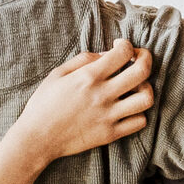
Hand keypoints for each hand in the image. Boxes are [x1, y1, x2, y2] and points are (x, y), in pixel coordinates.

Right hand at [7, 40, 154, 164]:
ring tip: (135, 87)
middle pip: (142, 71)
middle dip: (146, 59)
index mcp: (88, 77)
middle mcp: (102, 94)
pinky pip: (139, 122)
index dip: (127, 45)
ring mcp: (109, 116)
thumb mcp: (58, 74)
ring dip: (146, 88)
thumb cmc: (44, 104)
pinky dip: (139, 113)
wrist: (37, 138)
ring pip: (146, 98)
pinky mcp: (111, 134)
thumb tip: (107, 54)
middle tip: (139, 58)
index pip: (123, 52)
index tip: (120, 47)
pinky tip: (128, 108)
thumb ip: (84, 60)